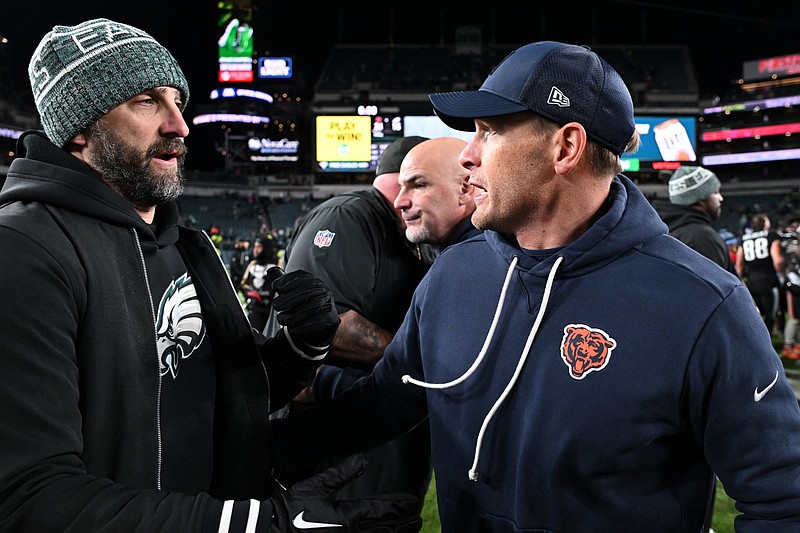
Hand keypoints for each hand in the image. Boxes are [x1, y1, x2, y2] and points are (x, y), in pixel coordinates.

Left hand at [269, 267, 339, 358]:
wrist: (318, 324)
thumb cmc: (302, 305)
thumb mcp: (292, 292)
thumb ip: (282, 281)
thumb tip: (270, 271)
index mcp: (313, 281)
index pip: (302, 277)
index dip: (288, 280)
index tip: (275, 286)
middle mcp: (323, 290)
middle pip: (307, 291)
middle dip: (288, 298)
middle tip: (276, 305)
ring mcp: (329, 304)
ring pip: (312, 307)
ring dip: (294, 314)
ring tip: (281, 319)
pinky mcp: (331, 318)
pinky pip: (318, 321)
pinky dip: (304, 325)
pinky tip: (293, 328)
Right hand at [269, 455, 421, 531]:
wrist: (270, 531)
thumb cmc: (289, 510)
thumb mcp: (314, 487)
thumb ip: (340, 474)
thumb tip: (362, 460)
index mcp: (346, 516)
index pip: (380, 511)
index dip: (398, 506)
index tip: (413, 503)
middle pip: (384, 530)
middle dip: (402, 524)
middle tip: (418, 519)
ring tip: (409, 530)